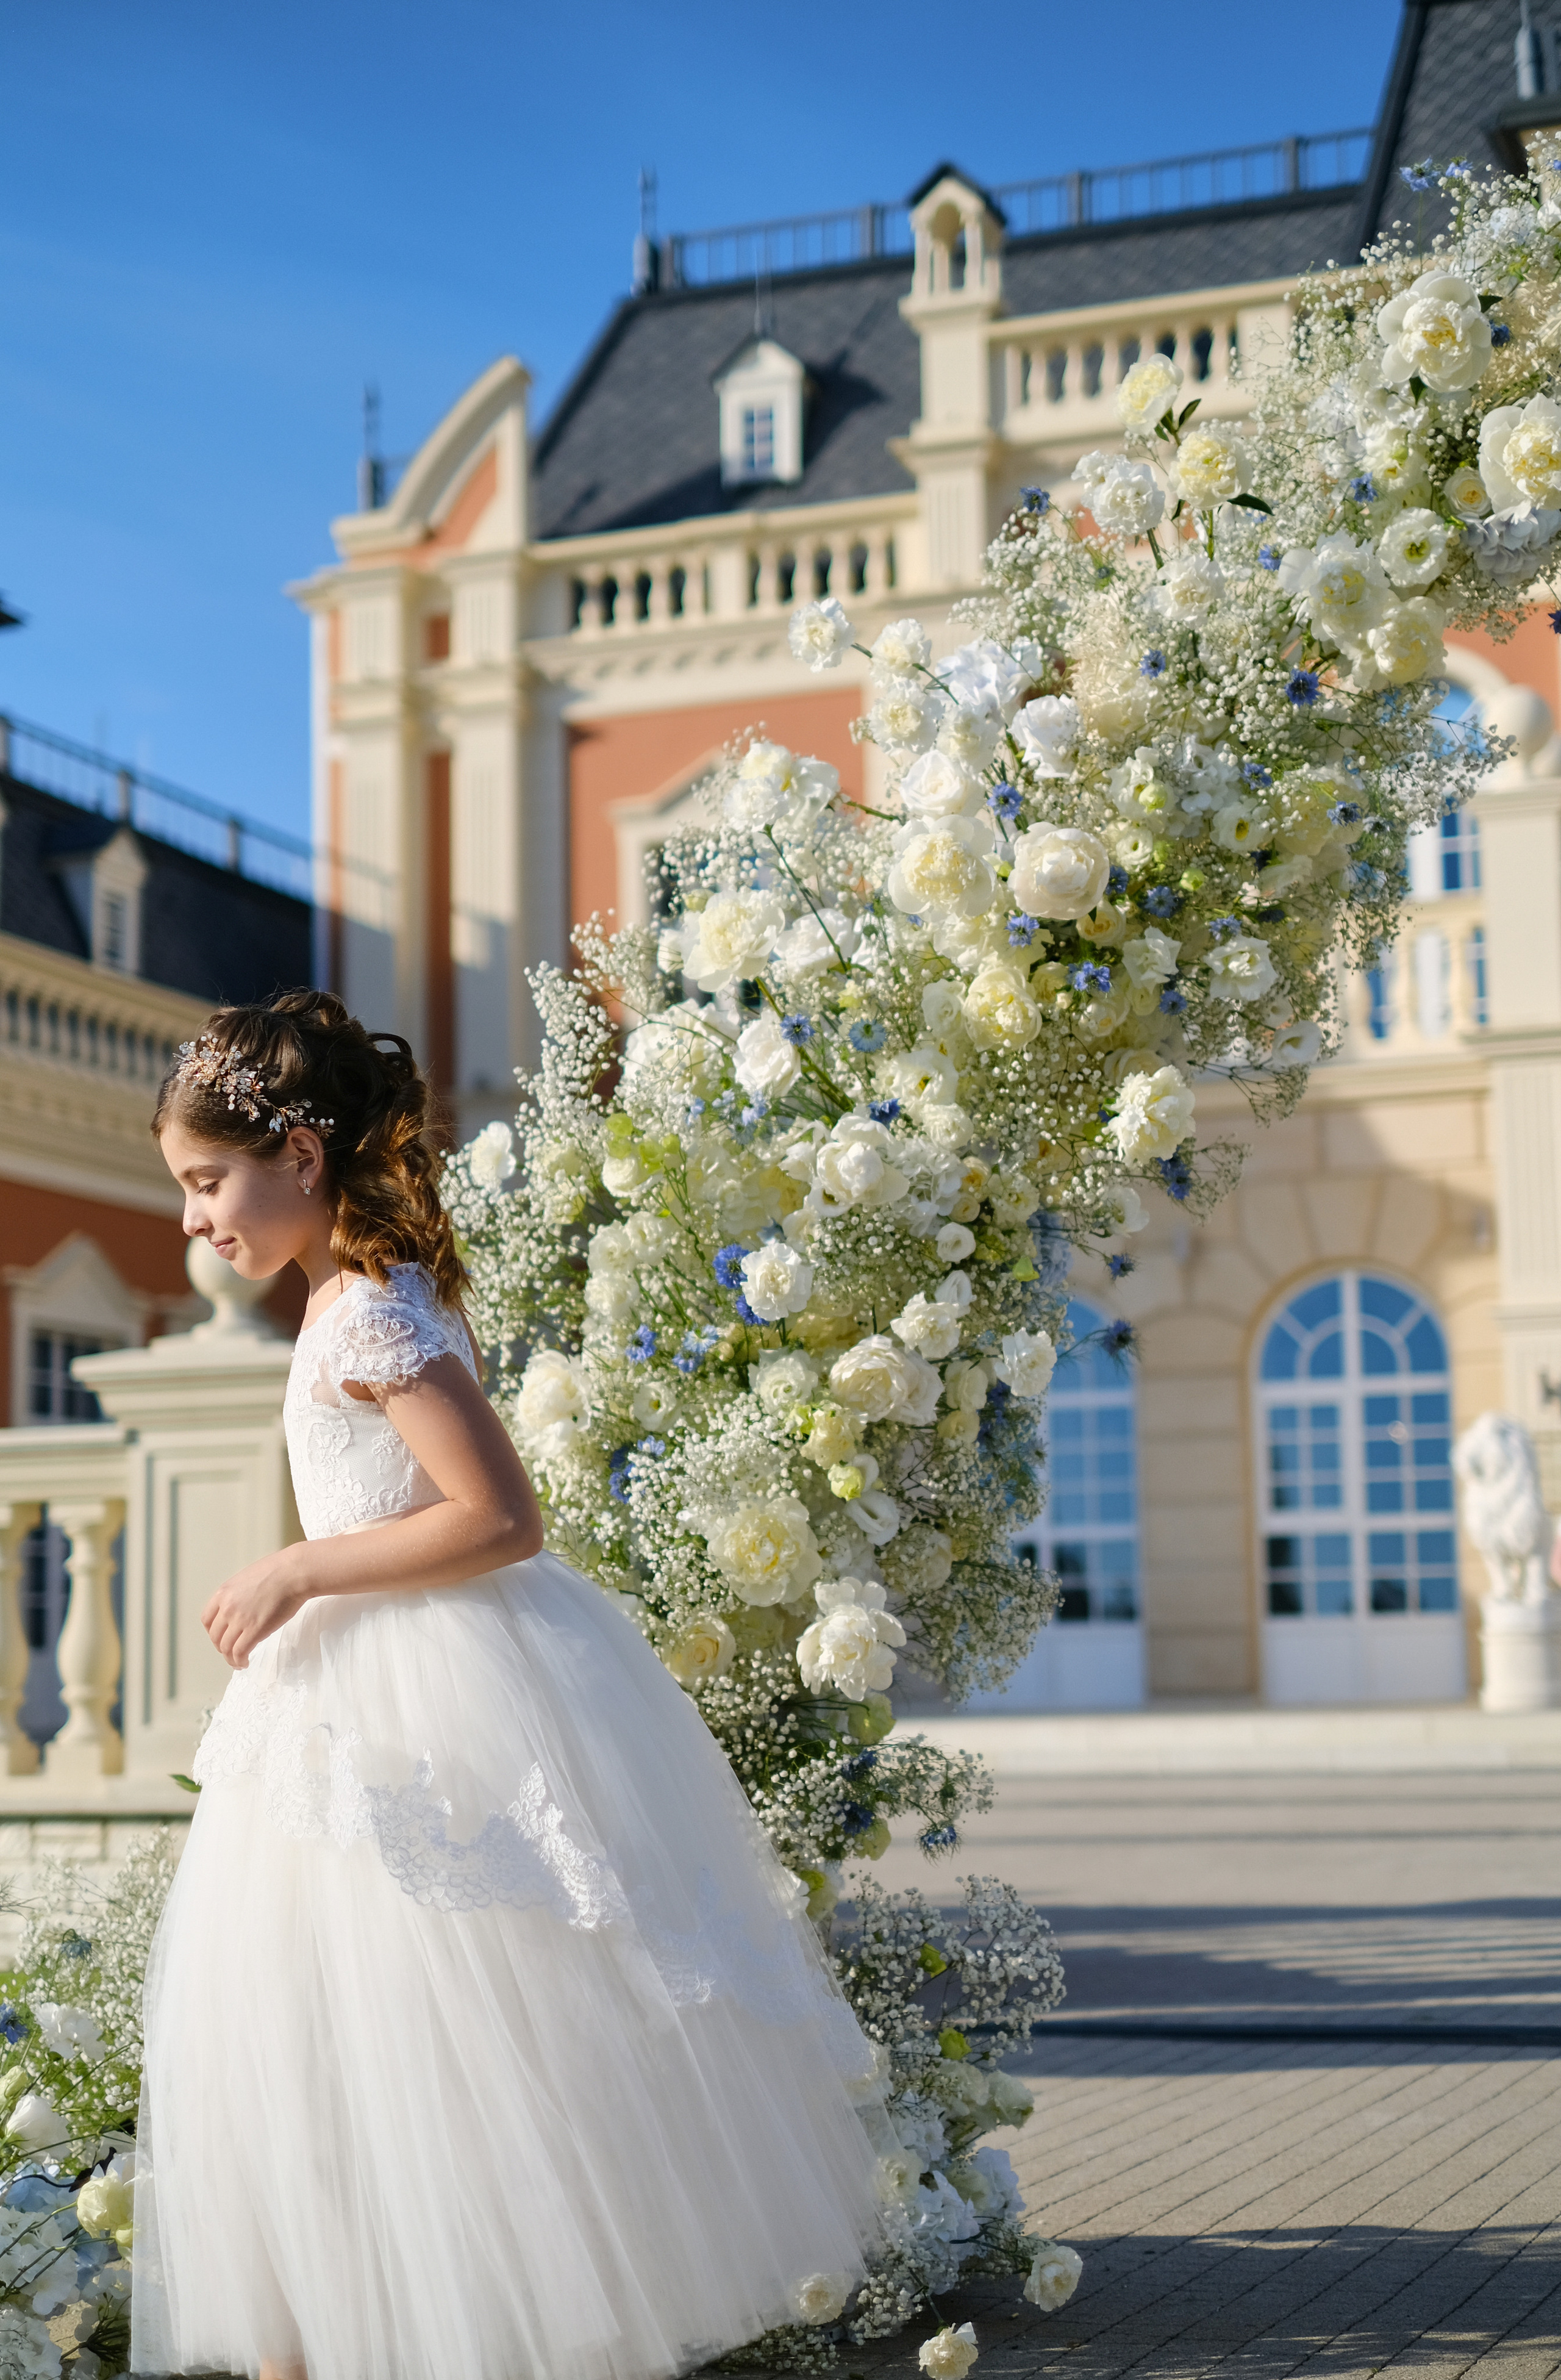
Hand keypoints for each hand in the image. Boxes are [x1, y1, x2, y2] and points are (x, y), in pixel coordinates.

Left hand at [201, 1549, 308, 1668]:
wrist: (294, 1573)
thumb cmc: (278, 1571)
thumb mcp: (247, 1578)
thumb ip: (238, 1594)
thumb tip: (241, 1607)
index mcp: (223, 1593)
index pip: (207, 1619)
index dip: (213, 1632)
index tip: (221, 1636)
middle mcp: (227, 1607)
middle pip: (215, 1636)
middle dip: (222, 1646)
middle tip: (231, 1651)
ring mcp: (239, 1619)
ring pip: (226, 1647)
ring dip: (230, 1658)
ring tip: (238, 1662)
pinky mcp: (254, 1630)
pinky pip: (240, 1652)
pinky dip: (239, 1661)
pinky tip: (245, 1662)